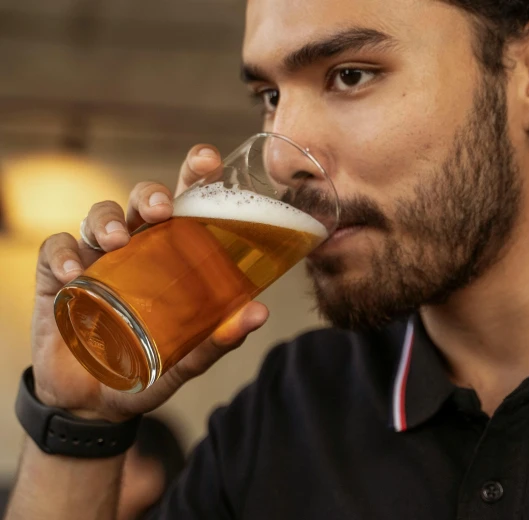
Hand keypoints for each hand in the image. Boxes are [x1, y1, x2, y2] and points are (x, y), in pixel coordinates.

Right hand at [30, 145, 268, 422]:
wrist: (97, 402)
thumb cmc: (148, 367)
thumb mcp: (186, 358)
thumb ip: (218, 339)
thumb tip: (258, 313)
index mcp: (172, 255)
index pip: (186, 205)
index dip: (195, 176)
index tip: (209, 160)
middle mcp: (136, 247)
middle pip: (141, 200)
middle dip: (150, 194)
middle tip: (160, 208)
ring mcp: (96, 258)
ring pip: (99, 215)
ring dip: (107, 221)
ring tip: (116, 241)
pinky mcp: (57, 276)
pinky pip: (56, 248)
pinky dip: (62, 254)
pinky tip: (71, 275)